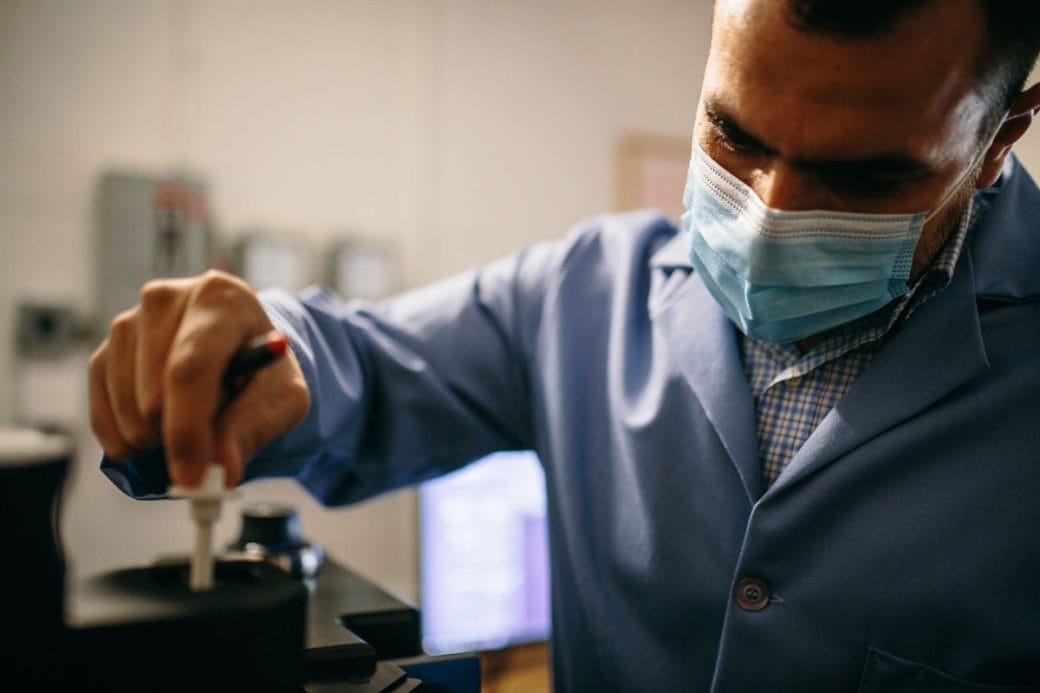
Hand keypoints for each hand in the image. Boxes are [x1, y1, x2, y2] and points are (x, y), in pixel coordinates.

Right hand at [88, 270, 310, 487]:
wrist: (239, 356)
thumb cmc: (263, 373)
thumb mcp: (283, 398)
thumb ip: (255, 427)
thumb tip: (221, 469)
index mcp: (221, 299)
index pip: (191, 367)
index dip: (187, 428)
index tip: (193, 476)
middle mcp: (165, 300)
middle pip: (153, 396)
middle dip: (179, 435)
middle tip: (212, 431)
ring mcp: (127, 324)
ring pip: (127, 412)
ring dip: (157, 439)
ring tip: (192, 417)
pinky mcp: (104, 353)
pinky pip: (103, 419)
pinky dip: (130, 441)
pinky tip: (163, 426)